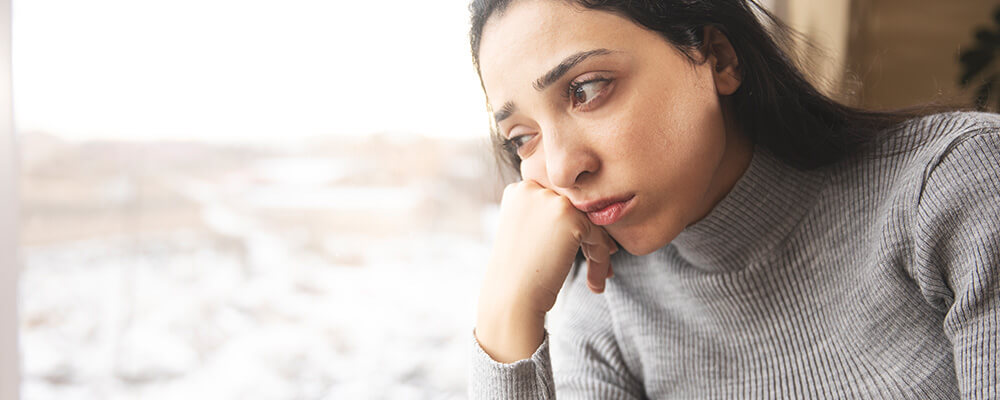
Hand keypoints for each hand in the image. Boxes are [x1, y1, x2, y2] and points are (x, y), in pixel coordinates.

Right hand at [475, 180, 617, 361]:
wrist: (511, 297)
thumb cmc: (517, 273)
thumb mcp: (524, 234)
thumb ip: (545, 216)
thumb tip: (583, 215)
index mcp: (519, 190)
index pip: (556, 202)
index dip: (570, 227)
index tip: (579, 250)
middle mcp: (533, 188)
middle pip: (574, 209)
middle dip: (588, 237)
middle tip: (596, 264)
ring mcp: (551, 200)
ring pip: (589, 222)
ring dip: (597, 250)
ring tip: (597, 278)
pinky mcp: (570, 217)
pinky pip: (598, 236)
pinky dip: (601, 259)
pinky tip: (594, 283)